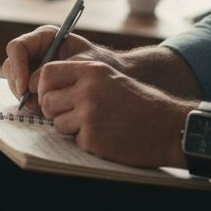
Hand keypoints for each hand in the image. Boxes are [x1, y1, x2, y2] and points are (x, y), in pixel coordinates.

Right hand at [1, 28, 122, 113]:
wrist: (112, 77)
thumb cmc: (100, 66)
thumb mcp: (80, 66)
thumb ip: (55, 74)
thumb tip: (31, 87)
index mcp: (45, 37)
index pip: (17, 48)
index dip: (17, 68)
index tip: (25, 88)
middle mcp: (36, 50)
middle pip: (12, 66)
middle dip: (18, 86)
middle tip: (32, 104)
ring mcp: (33, 67)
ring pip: (15, 82)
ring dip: (24, 97)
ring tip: (43, 108)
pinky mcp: (36, 83)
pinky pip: (23, 93)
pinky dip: (30, 103)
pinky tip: (45, 110)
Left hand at [36, 60, 189, 167]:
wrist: (166, 126)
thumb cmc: (138, 103)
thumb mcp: (110, 78)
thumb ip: (80, 79)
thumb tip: (45, 89)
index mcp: (91, 70)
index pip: (47, 73)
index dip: (44, 86)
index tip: (52, 95)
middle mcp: (87, 90)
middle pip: (48, 100)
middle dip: (56, 110)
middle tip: (72, 114)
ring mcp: (89, 115)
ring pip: (58, 123)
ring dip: (71, 127)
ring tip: (97, 124)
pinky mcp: (92, 138)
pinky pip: (74, 140)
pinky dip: (86, 140)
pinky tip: (106, 135)